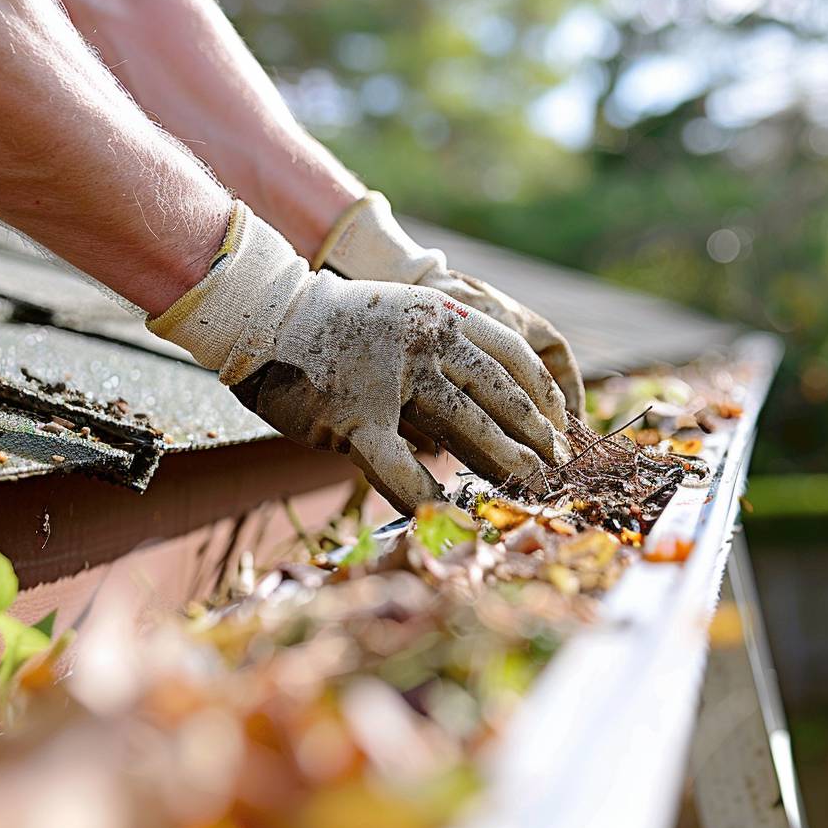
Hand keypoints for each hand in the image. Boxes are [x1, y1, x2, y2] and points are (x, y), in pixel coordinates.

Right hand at [148, 201, 570, 513]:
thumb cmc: (338, 325)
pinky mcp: (357, 417)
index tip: (560, 428)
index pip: (515, 357)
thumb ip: (446, 351)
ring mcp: (392, 378)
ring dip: (504, 464)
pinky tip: (451, 512)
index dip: (544, 397)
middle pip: (501, 395)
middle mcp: (428, 340)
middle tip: (557, 470)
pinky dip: (428, 493)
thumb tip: (492, 402)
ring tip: (530, 490)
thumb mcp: (405, 316)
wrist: (267, 316)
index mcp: (444, 315)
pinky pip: (401, 465)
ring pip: (467, 426)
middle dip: (535, 437)